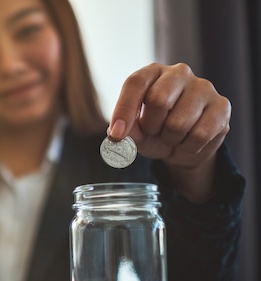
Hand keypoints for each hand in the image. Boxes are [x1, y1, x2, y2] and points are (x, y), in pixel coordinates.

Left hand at [108, 63, 230, 201]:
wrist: (184, 147)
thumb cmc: (156, 132)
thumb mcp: (136, 133)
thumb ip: (127, 130)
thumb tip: (118, 133)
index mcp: (153, 73)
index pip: (135, 82)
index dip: (124, 109)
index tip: (117, 134)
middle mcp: (179, 73)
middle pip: (159, 100)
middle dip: (151, 126)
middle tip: (154, 132)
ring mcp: (203, 87)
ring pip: (179, 122)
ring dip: (170, 139)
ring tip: (172, 136)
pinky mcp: (222, 105)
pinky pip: (200, 135)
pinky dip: (188, 147)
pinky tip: (189, 141)